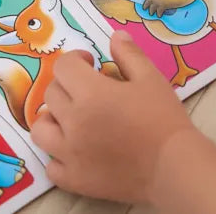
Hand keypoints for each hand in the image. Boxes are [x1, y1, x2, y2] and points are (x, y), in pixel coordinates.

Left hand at [31, 30, 194, 204]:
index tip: (91, 63)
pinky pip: (51, 165)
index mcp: (90, 94)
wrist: (175, 167)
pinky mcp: (75, 179)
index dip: (76, 59)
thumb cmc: (163, 118)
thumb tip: (115, 36)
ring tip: (72, 118)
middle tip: (87, 88)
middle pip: (51, 94)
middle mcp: (73, 122)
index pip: (63, 67)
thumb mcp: (150, 77)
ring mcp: (70, 154)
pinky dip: (58, 155)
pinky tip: (76, 150)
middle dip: (67, 84)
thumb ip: (129, 54)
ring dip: (53, 118)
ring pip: (41, 129)